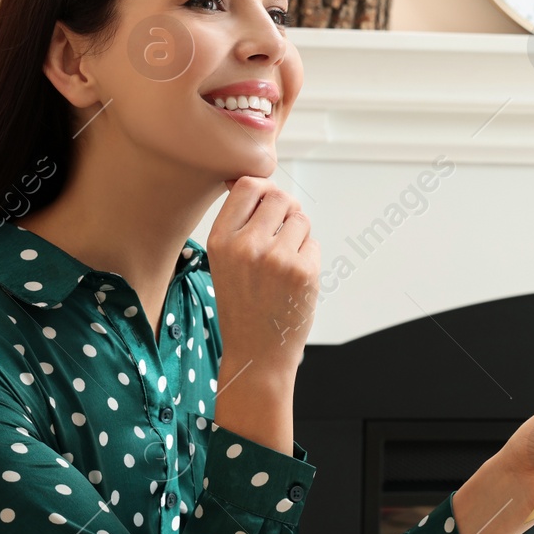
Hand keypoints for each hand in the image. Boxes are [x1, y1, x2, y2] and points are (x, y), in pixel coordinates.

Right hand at [207, 176, 319, 386]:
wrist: (257, 353)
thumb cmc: (243, 303)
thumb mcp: (224, 260)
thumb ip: (239, 222)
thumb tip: (253, 181)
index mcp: (220, 240)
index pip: (248, 185)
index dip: (263, 189)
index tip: (266, 205)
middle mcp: (246, 245)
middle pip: (279, 197)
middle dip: (285, 211)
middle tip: (279, 238)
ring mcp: (276, 258)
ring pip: (300, 219)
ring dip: (298, 235)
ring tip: (283, 263)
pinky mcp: (303, 271)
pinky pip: (313, 243)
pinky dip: (308, 256)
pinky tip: (293, 280)